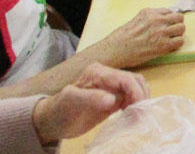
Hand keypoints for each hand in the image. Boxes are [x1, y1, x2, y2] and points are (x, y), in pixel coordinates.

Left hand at [32, 63, 148, 144]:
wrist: (52, 121)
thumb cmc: (60, 111)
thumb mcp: (72, 103)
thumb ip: (91, 99)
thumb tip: (113, 100)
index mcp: (98, 72)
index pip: (125, 78)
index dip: (135, 92)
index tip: (138, 110)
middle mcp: (107, 75)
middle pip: (134, 80)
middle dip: (141, 96)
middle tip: (140, 115)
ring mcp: (111, 85)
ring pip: (136, 87)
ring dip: (141, 100)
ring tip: (137, 117)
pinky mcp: (114, 96)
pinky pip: (131, 96)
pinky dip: (136, 105)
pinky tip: (132, 116)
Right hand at [102, 8, 185, 67]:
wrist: (115, 50)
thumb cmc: (121, 37)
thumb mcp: (136, 19)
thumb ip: (149, 18)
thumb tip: (161, 19)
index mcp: (150, 12)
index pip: (169, 11)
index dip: (169, 18)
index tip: (167, 23)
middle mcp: (157, 20)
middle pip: (179, 18)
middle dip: (177, 23)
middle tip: (172, 30)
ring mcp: (161, 32)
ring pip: (181, 28)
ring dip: (178, 33)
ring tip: (172, 38)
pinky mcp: (163, 45)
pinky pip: (179, 41)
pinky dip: (177, 43)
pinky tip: (171, 46)